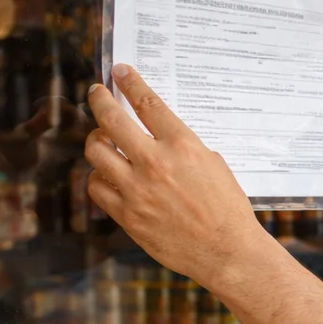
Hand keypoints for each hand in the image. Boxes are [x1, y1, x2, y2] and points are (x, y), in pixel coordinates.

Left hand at [84, 65, 274, 288]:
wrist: (227, 252)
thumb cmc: (227, 209)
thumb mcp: (214, 165)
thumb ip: (183, 147)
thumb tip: (159, 136)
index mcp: (183, 146)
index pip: (147, 103)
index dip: (130, 82)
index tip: (119, 71)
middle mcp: (156, 163)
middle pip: (111, 119)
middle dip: (99, 100)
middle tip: (97, 93)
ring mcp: (137, 189)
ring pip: (95, 150)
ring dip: (96, 140)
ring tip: (103, 140)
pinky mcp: (126, 214)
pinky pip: (96, 186)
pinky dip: (98, 176)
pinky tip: (108, 175)